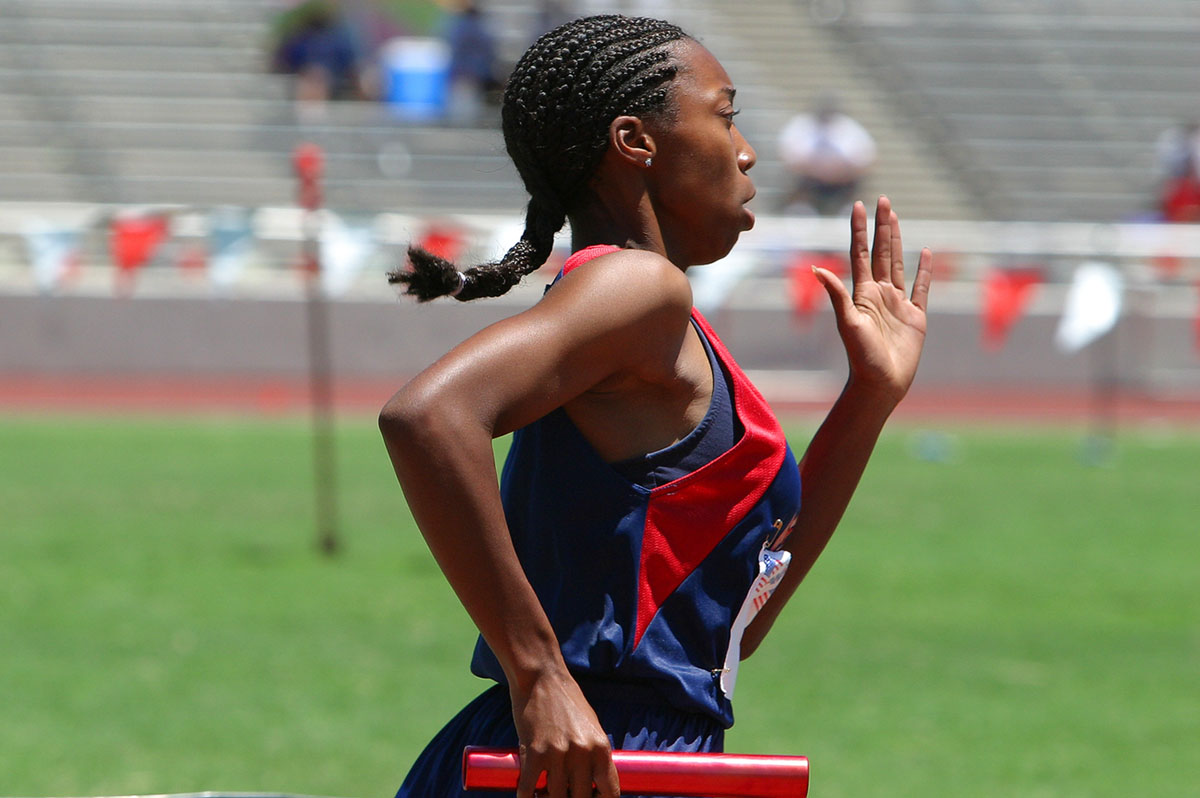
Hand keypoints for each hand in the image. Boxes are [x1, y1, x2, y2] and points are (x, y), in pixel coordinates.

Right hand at [510, 669, 619, 797]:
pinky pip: (529, 790)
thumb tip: (596, 785)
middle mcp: (583, 754)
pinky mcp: (534, 753)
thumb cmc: (567, 702)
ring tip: (544, 793)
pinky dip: (526, 797)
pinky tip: (526, 795)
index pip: (611, 792)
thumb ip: (594, 755)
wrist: (542, 677)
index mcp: (601, 748)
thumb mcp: (592, 728)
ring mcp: (558, 755)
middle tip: (564, 793)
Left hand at [813, 196, 931, 404]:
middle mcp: (879, 294)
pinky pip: (921, 287)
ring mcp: (897, 303)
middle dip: (882, 226)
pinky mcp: (915, 316)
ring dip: (897, 240)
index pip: (860, 253)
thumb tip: (816, 268)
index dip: (860, 229)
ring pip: (897, 263)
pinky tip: (925, 253)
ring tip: (896, 217)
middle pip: (880, 252)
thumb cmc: (862, 357)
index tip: (858, 205)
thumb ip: (836, 294)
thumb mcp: (847, 323)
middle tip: (883, 200)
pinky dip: (924, 270)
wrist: (881, 383)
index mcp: (862, 293)